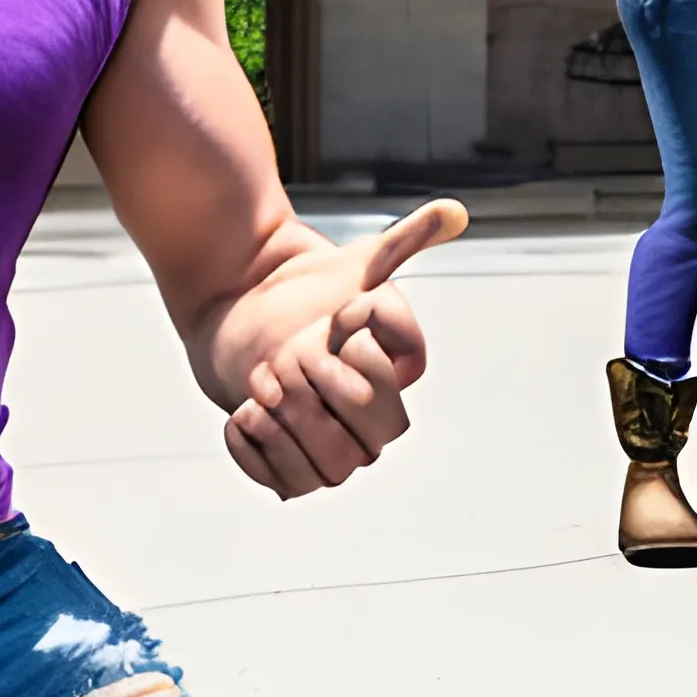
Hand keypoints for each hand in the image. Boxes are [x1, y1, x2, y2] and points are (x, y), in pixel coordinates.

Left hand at [216, 198, 467, 498]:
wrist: (240, 305)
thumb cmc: (305, 289)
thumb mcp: (355, 263)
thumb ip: (406, 241)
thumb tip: (456, 211)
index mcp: (391, 377)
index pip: (395, 390)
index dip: (359, 357)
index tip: (332, 320)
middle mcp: (367, 417)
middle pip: (368, 443)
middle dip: (318, 398)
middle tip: (283, 359)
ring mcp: (328, 441)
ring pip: (329, 472)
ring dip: (289, 432)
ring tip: (259, 391)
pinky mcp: (286, 458)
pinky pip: (284, 484)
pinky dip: (257, 453)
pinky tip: (241, 413)